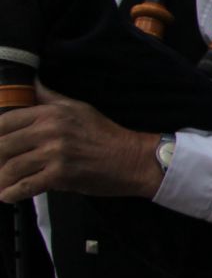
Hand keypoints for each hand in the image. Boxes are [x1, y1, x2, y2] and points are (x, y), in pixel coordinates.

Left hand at [0, 84, 163, 202]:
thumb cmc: (106, 135)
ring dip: (1, 179)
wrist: (133, 159)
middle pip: (2, 145)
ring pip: (11, 167)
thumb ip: (49, 97)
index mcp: (51, 113)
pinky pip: (26, 185)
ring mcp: (55, 153)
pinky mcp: (61, 175)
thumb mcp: (78, 107)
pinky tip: (8, 195)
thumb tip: (30, 83)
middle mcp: (50, 130)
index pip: (5, 121)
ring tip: (1, 183)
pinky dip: (12, 193)